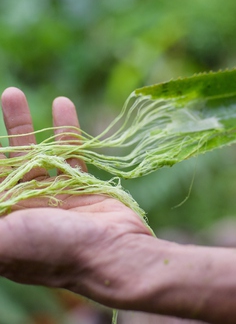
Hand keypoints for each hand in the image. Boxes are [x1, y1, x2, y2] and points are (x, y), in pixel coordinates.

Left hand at [0, 87, 151, 308]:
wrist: (111, 255)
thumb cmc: (53, 250)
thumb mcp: (3, 240)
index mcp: (7, 221)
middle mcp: (27, 207)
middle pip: (5, 163)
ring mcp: (55, 195)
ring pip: (34, 153)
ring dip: (23, 124)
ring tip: (11, 94)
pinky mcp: (82, 185)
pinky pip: (70, 152)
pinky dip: (66, 129)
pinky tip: (62, 103)